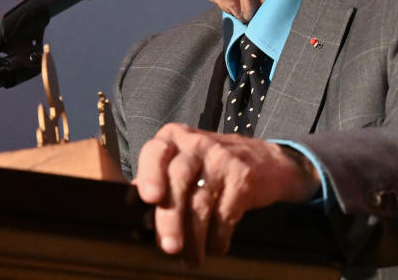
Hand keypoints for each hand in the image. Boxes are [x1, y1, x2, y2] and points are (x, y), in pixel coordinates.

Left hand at [134, 122, 320, 266]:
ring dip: (195, 239)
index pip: (156, 153)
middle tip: (169, 248)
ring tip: (191, 260)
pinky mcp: (244, 178)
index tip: (149, 198)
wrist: (267, 161)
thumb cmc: (211, 166)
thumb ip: (158, 176)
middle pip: (179, 180)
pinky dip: (218, 237)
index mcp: (174, 138)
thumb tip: (129, 203)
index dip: (150, 175)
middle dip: (171, 218)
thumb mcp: (184, 161)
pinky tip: (215, 247)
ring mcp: (222, 159)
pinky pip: (225, 214)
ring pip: (201, 202)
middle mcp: (197, 144)